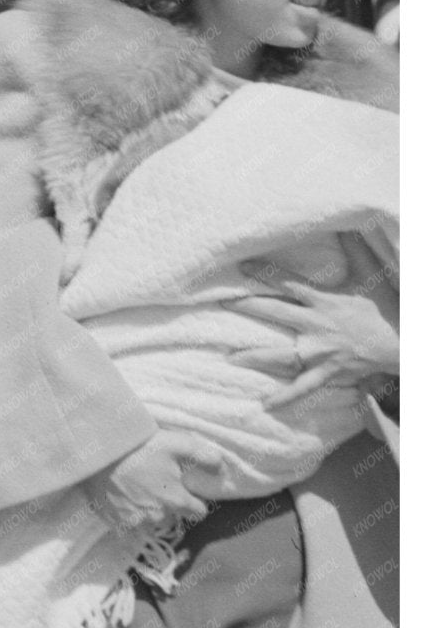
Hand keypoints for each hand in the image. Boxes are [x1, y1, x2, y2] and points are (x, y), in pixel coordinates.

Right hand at [87, 429, 216, 532]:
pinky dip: (128, 514)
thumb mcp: (175, 443)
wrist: (97, 452)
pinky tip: (122, 497)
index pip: (199, 511)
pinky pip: (130, 525)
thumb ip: (204, 456)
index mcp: (177, 501)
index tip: (183, 488)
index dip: (193, 499)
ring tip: (138, 490)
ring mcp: (136, 522)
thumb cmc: (138, 447)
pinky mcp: (115, 523)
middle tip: (157, 484)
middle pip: (175, 517)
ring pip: (152, 521)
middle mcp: (159, 517)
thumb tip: (223, 468)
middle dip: (170, 505)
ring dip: (149, 511)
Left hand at [236, 239, 399, 407]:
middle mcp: (317, 325)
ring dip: (256, 356)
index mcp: (323, 300)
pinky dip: (286, 396)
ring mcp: (321, 352)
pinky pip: (304, 386)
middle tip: (221, 303)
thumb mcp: (370, 274)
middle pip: (275, 313)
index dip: (264, 272)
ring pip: (282, 354)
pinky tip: (266, 404)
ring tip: (229, 357)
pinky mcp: (329, 372)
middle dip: (247, 307)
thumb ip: (355, 248)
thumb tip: (348, 223)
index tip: (240, 265)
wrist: (406, 342)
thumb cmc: (385, 307)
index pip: (288, 282)